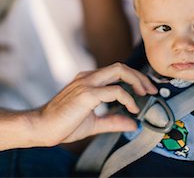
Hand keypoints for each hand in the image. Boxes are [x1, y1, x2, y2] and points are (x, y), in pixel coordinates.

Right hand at [33, 63, 156, 145]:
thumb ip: (113, 121)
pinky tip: (132, 109)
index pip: (116, 71)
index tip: (146, 91)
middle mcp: (88, 77)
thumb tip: (133, 124)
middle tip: (152, 90)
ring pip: (119, 71)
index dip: (134, 78)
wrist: (41, 127)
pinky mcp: (86, 94)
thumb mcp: (94, 123)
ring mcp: (86, 83)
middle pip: (120, 67)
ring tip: (146, 96)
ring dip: (137, 82)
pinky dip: (128, 99)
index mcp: (88, 80)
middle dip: (140, 77)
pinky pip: (115, 91)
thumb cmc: (62, 124)